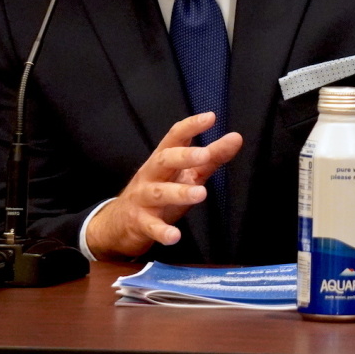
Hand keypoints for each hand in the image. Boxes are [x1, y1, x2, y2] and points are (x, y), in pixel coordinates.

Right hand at [85, 111, 242, 259]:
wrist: (118, 223)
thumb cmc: (160, 190)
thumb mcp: (186, 173)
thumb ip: (212, 157)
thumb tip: (236, 138)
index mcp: (163, 158)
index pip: (175, 136)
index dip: (191, 125)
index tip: (211, 117)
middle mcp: (151, 174)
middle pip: (164, 160)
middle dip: (184, 156)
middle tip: (205, 155)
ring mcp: (143, 198)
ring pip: (159, 193)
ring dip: (179, 192)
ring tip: (201, 194)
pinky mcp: (139, 223)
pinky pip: (150, 227)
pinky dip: (162, 231)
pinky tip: (175, 236)